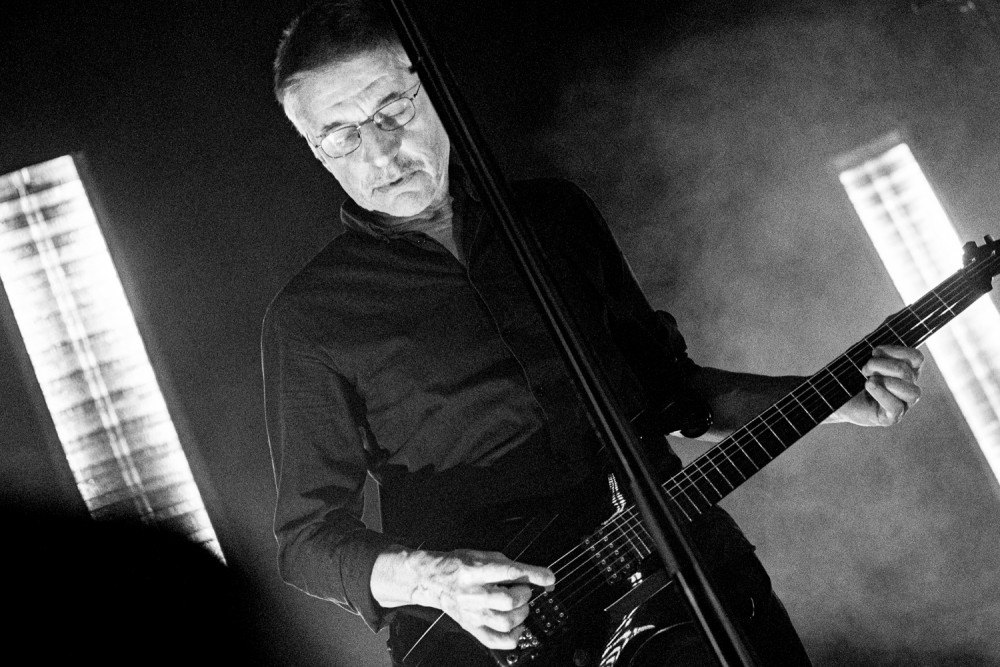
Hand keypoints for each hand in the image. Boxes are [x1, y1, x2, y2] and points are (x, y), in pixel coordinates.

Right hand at [371, 547, 553, 649]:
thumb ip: (506, 565)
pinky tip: (517, 627)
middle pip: (507, 601)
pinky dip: (513, 637)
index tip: (548, 578)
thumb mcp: (482, 555)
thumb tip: (533, 576)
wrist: (432, 580)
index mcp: (474, 571)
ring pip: (505, 622)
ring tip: (520, 606)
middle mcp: (472, 594)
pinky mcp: (471, 627)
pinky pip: (496, 641)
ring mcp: (471, 614)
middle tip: (524, 590)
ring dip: (521, 614)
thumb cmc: (457, 566)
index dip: (533, 575)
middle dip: (524, 595)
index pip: (509, 573)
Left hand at [829, 345, 923, 425]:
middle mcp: (909, 388)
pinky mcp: (891, 418)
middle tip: (864, 369)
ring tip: (868, 381)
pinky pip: (896, 407)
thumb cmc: (851, 377)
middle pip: (907, 372)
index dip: (895, 351)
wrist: (835, 398)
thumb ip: (877, 353)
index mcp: (907, 371)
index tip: (874, 352)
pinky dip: (882, 394)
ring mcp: (903, 405)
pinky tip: (869, 386)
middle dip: (881, 365)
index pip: (916, 357)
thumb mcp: (864, 360)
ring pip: (912, 392)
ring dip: (886, 381)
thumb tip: (880, 350)